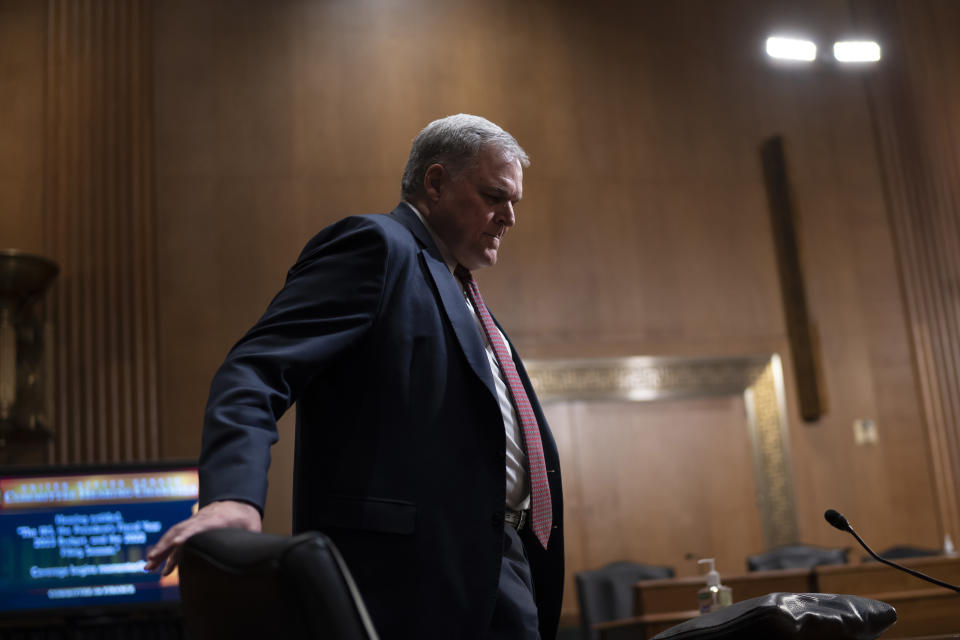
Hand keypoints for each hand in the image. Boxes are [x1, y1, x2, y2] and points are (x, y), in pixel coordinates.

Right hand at [145, 500, 260, 574]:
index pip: (200, 527)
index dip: (189, 535)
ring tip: (148, 566)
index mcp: (217, 519)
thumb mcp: (252, 526)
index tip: (178, 544)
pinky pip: (174, 537)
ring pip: (173, 535)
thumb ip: (251, 539)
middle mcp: (200, 520)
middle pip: (180, 531)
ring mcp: (193, 522)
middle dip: (166, 546)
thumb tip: (254, 555)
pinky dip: (165, 550)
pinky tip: (157, 563)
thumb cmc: (245, 516)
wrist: (237, 501)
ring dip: (160, 550)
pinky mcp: (190, 527)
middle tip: (152, 561)